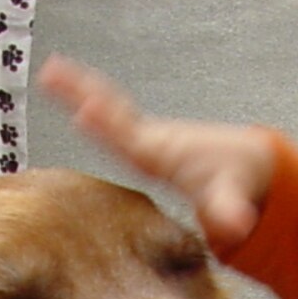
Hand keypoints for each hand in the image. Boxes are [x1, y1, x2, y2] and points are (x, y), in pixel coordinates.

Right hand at [38, 54, 275, 245]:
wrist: (247, 161)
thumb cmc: (235, 179)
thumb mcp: (230, 198)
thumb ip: (229, 211)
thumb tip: (237, 226)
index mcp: (160, 153)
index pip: (126, 136)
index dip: (106, 125)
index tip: (84, 108)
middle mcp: (150, 140)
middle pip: (110, 113)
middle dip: (82, 92)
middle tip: (52, 72)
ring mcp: (145, 138)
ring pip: (108, 109)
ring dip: (79, 90)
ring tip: (49, 73)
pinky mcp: (144, 140)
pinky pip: (112, 118)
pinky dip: (92, 103)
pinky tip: (72, 99)